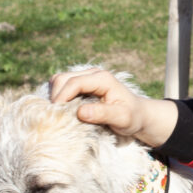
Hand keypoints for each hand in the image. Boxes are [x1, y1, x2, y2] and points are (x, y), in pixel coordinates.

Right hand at [48, 67, 176, 149]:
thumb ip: (103, 114)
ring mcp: (85, 78)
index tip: (56, 115)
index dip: (62, 97)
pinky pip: (61, 86)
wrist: (137, 114)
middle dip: (55, 97)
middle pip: (62, 79)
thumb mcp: (122, 118)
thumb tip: (81, 112)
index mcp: (102, 79)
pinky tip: (62, 111)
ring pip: (58, 81)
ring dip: (55, 96)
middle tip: (55, 117)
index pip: (74, 83)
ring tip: (58, 114)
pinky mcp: (80, 84)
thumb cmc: (131, 117)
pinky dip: (57, 97)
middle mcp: (92, 74)